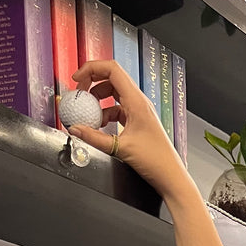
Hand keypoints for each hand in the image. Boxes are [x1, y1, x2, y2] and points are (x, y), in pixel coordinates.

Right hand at [67, 58, 193, 203]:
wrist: (170, 176)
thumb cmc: (156, 161)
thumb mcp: (120, 149)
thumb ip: (94, 138)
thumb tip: (76, 129)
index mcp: (137, 101)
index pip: (112, 69)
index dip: (91, 68)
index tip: (77, 78)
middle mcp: (139, 102)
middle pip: (111, 78)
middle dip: (92, 82)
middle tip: (79, 94)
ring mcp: (139, 111)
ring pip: (114, 94)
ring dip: (98, 99)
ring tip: (88, 112)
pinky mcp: (138, 121)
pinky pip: (118, 109)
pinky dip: (106, 113)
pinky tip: (100, 125)